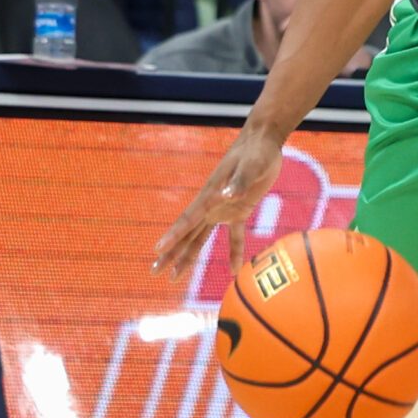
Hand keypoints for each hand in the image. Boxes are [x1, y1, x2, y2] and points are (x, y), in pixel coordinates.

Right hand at [155, 124, 289, 277]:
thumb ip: (239, 182)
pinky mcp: (240, 210)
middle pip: (186, 234)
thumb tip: (226, 196)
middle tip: (153, 272)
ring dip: (188, 257)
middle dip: (170, 254)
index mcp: (211, 195)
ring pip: (200, 238)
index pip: (187, 220)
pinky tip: (233, 269)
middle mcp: (212, 205)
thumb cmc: (256, 151)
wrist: (263, 140)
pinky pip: (234, 236)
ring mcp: (223, 209)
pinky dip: (234, 252)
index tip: (158, 250)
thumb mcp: (251, 166)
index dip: (173, 236)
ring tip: (174, 276)